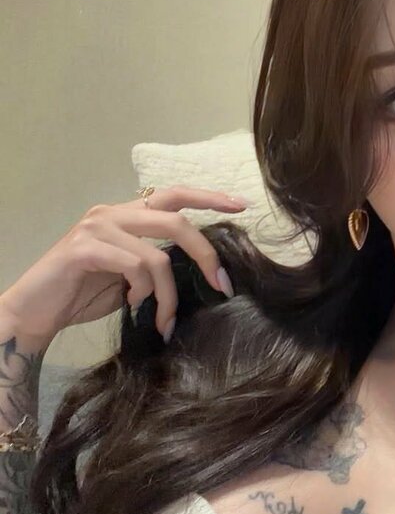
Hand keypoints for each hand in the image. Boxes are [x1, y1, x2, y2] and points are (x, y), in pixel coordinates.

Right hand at [0, 185, 248, 343]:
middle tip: (222, 285)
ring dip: (168, 294)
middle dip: (206, 255)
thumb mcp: (131, 276)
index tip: (240, 204)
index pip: (173, 195)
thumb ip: (157, 262)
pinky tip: (132, 305)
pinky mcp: (84, 248)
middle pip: (176, 220)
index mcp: (125, 214)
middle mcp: (112, 212)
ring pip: (158, 255)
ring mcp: (96, 227)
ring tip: (163, 318)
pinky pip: (134, 267)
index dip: (208, 197)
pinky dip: (141, 292)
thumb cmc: (83, 295)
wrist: (36, 313)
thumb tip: (201, 269)